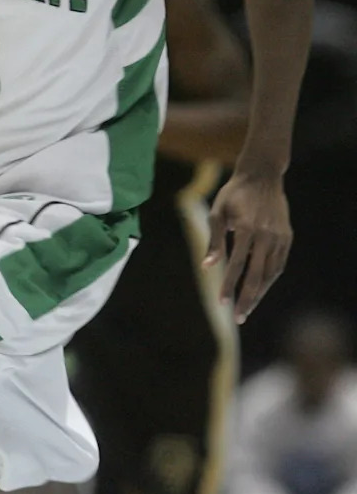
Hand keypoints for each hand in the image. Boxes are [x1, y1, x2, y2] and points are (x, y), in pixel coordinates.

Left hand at [202, 171, 291, 323]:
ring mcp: (280, 237)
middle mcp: (267, 236)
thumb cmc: (234, 194)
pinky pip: (279, 264)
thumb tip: (207, 266)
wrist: (262, 176)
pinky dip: (269, 278)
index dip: (229, 285)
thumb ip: (214, 240)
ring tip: (247, 307)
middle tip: (238, 317)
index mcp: (248, 230)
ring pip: (271, 273)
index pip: (237, 266)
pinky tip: (260, 288)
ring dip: (260, 292)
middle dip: (247, 298)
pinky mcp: (287, 237)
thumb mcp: (218, 212)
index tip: (221, 302)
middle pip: (257, 276)